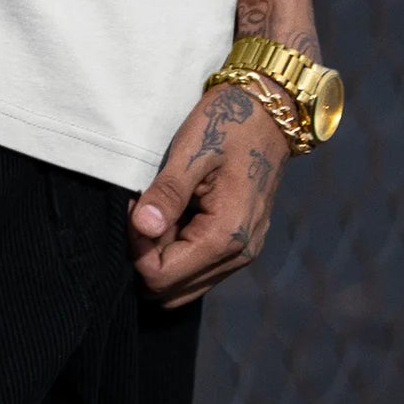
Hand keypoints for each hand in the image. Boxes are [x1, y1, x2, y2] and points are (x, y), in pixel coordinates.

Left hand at [127, 80, 290, 306]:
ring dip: (162, 254)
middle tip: (142, 210)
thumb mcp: (192, 149)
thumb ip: (167, 192)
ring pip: (185, 284)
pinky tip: (174, 214)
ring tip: (158, 208)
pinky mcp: (241, 244)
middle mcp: (239, 255)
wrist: (270, 112)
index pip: (162, 276)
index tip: (133, 208)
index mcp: (226, 234)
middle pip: (172, 291)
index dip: (136, 248)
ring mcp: (243, 252)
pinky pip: (200, 267)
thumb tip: (141, 228)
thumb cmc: (229, 123)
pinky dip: (179, 250)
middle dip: (147, 257)